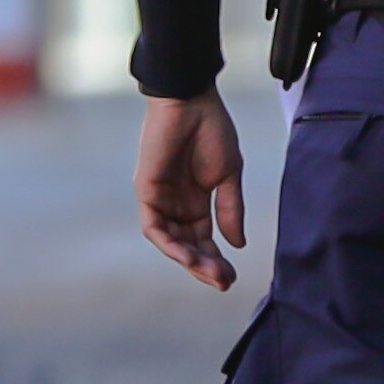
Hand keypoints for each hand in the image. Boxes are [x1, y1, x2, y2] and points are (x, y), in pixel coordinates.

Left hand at [132, 93, 245, 291]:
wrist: (190, 101)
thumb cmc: (211, 130)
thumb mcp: (228, 175)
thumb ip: (231, 209)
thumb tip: (238, 245)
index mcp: (196, 200)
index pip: (204, 239)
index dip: (217, 259)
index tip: (233, 277)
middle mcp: (176, 204)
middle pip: (188, 245)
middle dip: (205, 266)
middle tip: (224, 282)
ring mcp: (160, 199)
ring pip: (171, 242)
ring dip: (190, 260)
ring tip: (211, 274)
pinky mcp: (146, 191)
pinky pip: (154, 227)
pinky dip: (170, 244)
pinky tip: (189, 256)